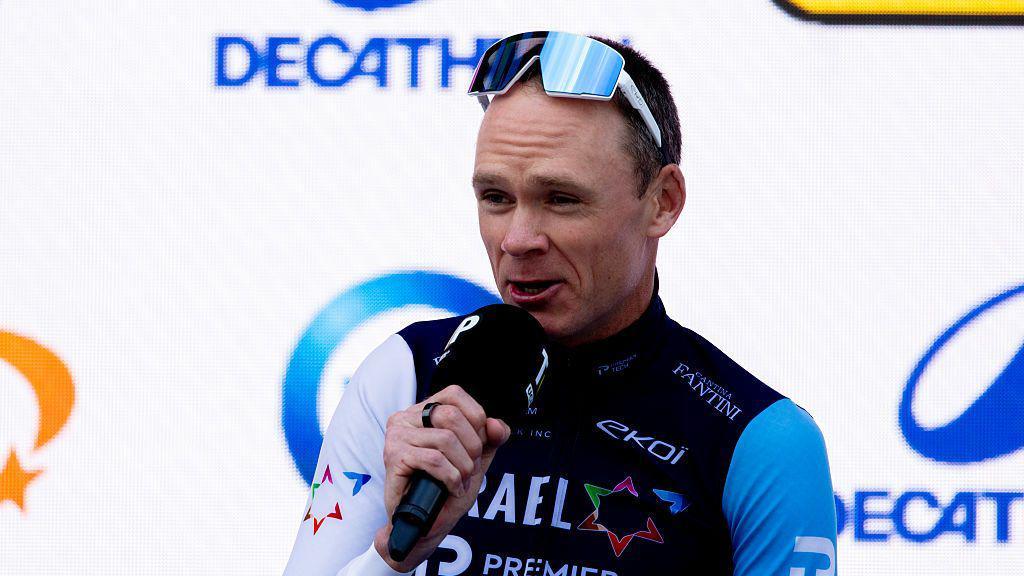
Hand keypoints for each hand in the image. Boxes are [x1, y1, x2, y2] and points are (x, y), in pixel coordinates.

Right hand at [373, 385, 510, 571]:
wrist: (422, 524)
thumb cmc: (445, 488)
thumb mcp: (475, 459)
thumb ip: (490, 439)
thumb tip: (496, 425)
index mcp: (423, 411)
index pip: (454, 394)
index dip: (475, 417)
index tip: (478, 445)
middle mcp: (405, 418)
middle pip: (451, 416)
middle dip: (472, 446)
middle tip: (470, 468)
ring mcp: (397, 436)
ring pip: (445, 440)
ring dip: (463, 466)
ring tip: (461, 481)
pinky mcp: (393, 457)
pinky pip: (434, 460)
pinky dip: (451, 477)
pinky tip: (452, 488)